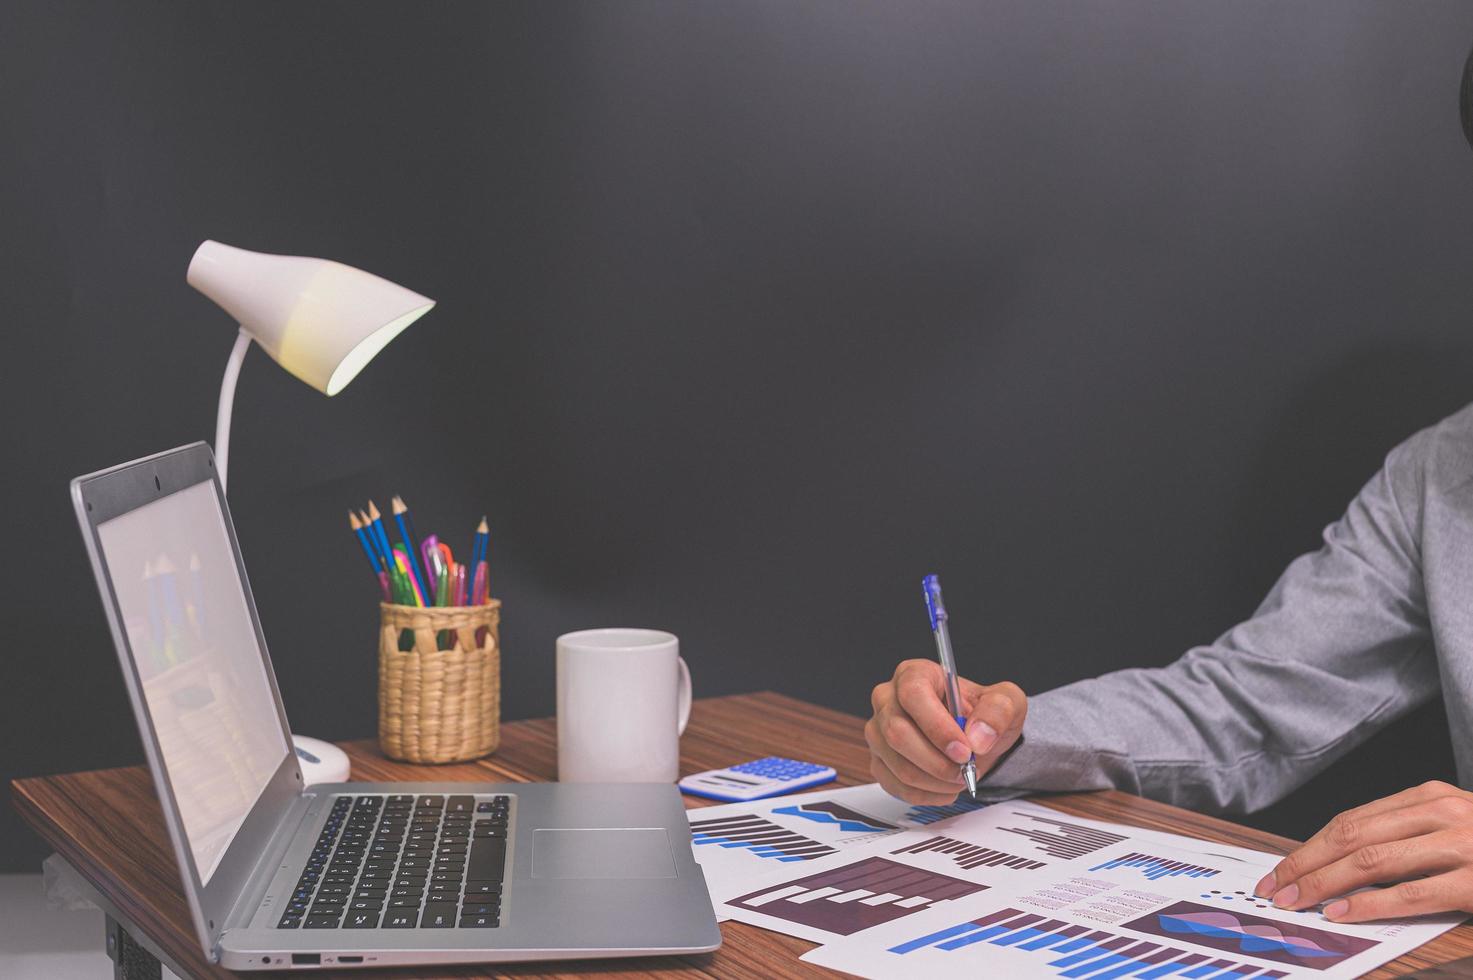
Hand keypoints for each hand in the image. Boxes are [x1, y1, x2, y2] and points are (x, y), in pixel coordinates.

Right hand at [865, 658, 1026, 804]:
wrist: (973, 737)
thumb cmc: (980, 713)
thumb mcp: (1005, 702)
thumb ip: (997, 712)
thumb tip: (978, 737)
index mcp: (913, 674)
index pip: (913, 695)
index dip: (937, 726)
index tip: (964, 750)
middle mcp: (888, 699)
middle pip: (897, 733)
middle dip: (937, 762)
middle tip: (966, 770)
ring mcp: (878, 732)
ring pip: (898, 765)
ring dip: (936, 781)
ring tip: (961, 778)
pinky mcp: (879, 761)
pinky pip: (896, 785)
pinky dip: (927, 795)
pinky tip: (946, 788)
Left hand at [1255, 781, 1472, 921]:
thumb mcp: (1451, 830)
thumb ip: (1404, 838)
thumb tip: (1339, 864)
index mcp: (1430, 797)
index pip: (1351, 819)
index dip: (1309, 847)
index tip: (1280, 870)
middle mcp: (1442, 812)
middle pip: (1352, 836)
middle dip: (1305, 864)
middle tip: (1275, 889)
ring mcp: (1462, 844)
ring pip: (1373, 859)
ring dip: (1326, 883)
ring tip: (1298, 902)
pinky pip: (1412, 892)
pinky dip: (1371, 904)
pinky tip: (1343, 913)